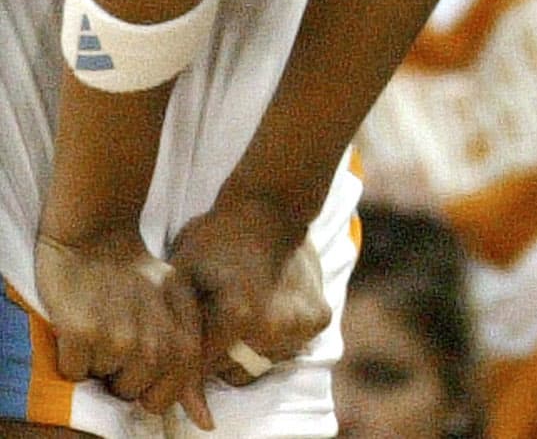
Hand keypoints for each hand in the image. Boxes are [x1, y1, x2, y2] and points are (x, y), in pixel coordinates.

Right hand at [34, 228, 214, 428]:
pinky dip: (73, 356)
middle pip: (132, 395)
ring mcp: (119, 336)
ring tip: (105, 325)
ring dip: (97, 364)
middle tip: (121, 335)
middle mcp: (155, 339)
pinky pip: (73, 372)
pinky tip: (84, 323)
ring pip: (101, 383)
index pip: (167, 395)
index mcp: (184, 334)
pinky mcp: (84, 333)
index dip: (149, 388)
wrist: (98, 237)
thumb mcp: (179, 308)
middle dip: (121, 376)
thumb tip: (206, 423)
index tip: (140, 361)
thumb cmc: (140, 278)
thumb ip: (190, 364)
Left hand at [168, 193, 327, 383]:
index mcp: (239, 317)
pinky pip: (289, 347)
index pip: (204, 368)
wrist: (271, 203)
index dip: (193, 356)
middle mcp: (275, 326)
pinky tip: (269, 305)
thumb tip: (179, 372)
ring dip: (250, 347)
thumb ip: (177, 330)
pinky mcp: (319, 318)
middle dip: (221, 355)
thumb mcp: (181, 277)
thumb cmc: (217, 237)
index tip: (195, 333)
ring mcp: (301, 323)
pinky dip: (277, 336)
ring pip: (263, 362)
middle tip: (218, 320)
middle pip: (235, 371)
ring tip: (245, 309)